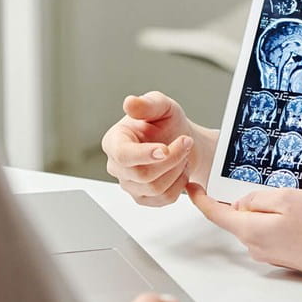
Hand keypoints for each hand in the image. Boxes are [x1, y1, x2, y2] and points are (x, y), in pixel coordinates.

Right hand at [101, 91, 212, 205]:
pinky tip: (181, 168)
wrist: (180, 140)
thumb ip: (147, 104)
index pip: (122, 154)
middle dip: (171, 159)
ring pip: (154, 188)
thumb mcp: (162, 106)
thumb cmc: (167, 123)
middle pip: (142, 174)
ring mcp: (128, 184)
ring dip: (177, 170)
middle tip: (186, 142)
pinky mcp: (143, 197)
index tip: (165, 149)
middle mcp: (117, 165)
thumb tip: (130, 102)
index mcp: (115, 140)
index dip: (144, 154)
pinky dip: (180, 183)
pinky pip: (164, 199)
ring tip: (183, 153)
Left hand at [186, 183, 301, 283]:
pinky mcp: (283, 255)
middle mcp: (256, 247)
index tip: (192, 187)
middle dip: (255, 200)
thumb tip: (241, 203)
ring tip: (301, 208)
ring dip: (272, 210)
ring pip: (259, 222)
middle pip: (241, 216)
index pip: (216, 214)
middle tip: (284, 194)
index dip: (201, 199)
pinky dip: (281, 221)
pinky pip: (271, 231)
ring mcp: (270, 253)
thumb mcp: (287, 198)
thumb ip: (257, 198)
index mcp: (251, 231)